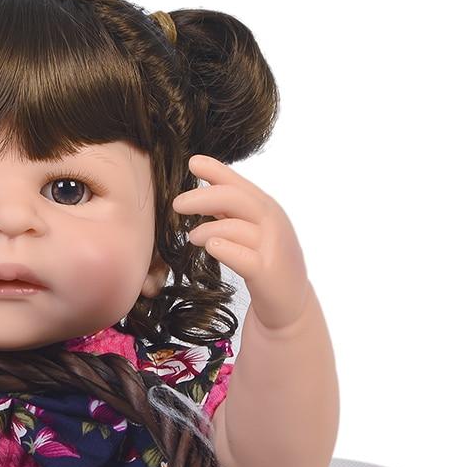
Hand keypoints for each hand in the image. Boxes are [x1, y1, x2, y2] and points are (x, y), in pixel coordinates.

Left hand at [172, 155, 308, 331]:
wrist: (289, 304)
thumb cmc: (263, 263)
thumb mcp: (248, 231)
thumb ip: (228, 210)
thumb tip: (201, 187)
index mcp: (266, 209)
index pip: (238, 184)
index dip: (216, 171)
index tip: (192, 162)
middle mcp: (273, 223)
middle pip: (236, 199)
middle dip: (203, 197)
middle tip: (177, 204)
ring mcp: (273, 247)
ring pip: (235, 227)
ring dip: (207, 228)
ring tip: (192, 237)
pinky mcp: (268, 273)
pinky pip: (243, 256)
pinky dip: (224, 249)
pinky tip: (210, 246)